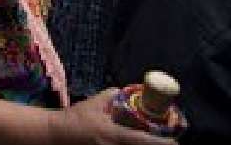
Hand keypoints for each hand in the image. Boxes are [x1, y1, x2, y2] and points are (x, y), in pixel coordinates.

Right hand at [50, 89, 175, 144]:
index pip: (142, 141)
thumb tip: (127, 91)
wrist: (55, 134)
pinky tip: (135, 144)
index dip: (161, 143)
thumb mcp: (93, 103)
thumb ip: (111, 96)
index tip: (175, 143)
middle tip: (168, 144)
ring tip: (154, 142)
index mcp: (112, 134)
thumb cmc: (75, 118)